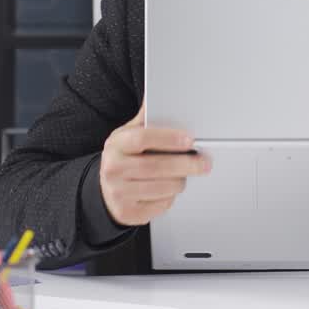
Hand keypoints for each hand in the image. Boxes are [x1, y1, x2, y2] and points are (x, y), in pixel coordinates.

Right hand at [99, 101, 211, 226]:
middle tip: (204, 162)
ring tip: (183, 175)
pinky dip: (170, 197)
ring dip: (180, 181)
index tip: (189, 139)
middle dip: (186, 164)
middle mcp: (113, 169)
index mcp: (116, 145)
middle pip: (155, 166)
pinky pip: (160, 205)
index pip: (142, 138)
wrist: (104, 190)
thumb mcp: (127, 135)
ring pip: (162, 188)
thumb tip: (157, 96)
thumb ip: (145, 120)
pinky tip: (167, 189)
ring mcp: (118, 193)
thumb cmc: (123, 158)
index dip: (169, 138)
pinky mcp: (128, 212)